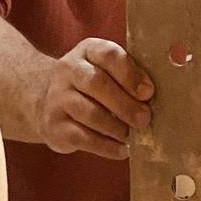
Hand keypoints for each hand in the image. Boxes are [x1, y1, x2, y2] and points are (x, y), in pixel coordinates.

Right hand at [38, 38, 153, 159]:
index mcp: (87, 51)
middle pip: (97, 83)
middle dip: (125, 104)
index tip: (148, 92)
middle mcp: (68, 69)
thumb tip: (152, 98)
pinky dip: (107, 147)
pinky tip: (121, 149)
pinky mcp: (54, 125)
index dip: (130, 73)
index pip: (108, 55)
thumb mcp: (107, 70)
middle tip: (144, 119)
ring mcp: (57, 97)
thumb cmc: (92, 86)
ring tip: (131, 135)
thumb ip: (129, 77)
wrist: (48, 100)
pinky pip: (83, 137)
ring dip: (117, 127)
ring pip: (90, 113)